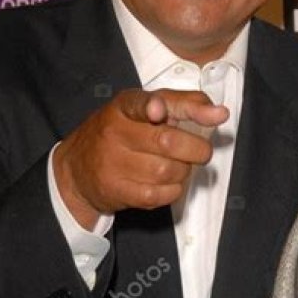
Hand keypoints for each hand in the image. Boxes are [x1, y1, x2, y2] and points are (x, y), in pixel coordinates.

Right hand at [53, 89, 228, 228]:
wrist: (77, 170)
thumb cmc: (123, 134)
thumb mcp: (146, 108)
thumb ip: (185, 104)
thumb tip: (220, 113)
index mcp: (124, 106)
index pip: (141, 102)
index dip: (157, 106)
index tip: (161, 110)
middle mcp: (115, 132)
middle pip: (168, 142)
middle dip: (196, 149)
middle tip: (200, 150)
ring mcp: (113, 163)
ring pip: (168, 171)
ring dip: (184, 171)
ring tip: (176, 165)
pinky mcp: (117, 191)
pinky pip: (160, 194)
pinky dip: (173, 190)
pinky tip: (166, 182)